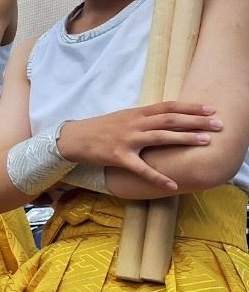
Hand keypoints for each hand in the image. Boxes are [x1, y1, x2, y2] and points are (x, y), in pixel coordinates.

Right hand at [56, 101, 219, 190]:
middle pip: (170, 119)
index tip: (211, 109)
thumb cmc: (99, 129)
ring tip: (205, 142)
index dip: (190, 107)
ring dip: (185, 139)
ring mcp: (126, 140)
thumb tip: (166, 119)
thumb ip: (144, 118)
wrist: (72, 139)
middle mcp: (134, 124)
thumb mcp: (122, 118)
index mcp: (136, 113)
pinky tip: (173, 184)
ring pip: (161, 137)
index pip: (168, 106)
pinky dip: (158, 177)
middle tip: (218, 125)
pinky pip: (142, 169)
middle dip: (196, 121)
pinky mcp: (118, 157)